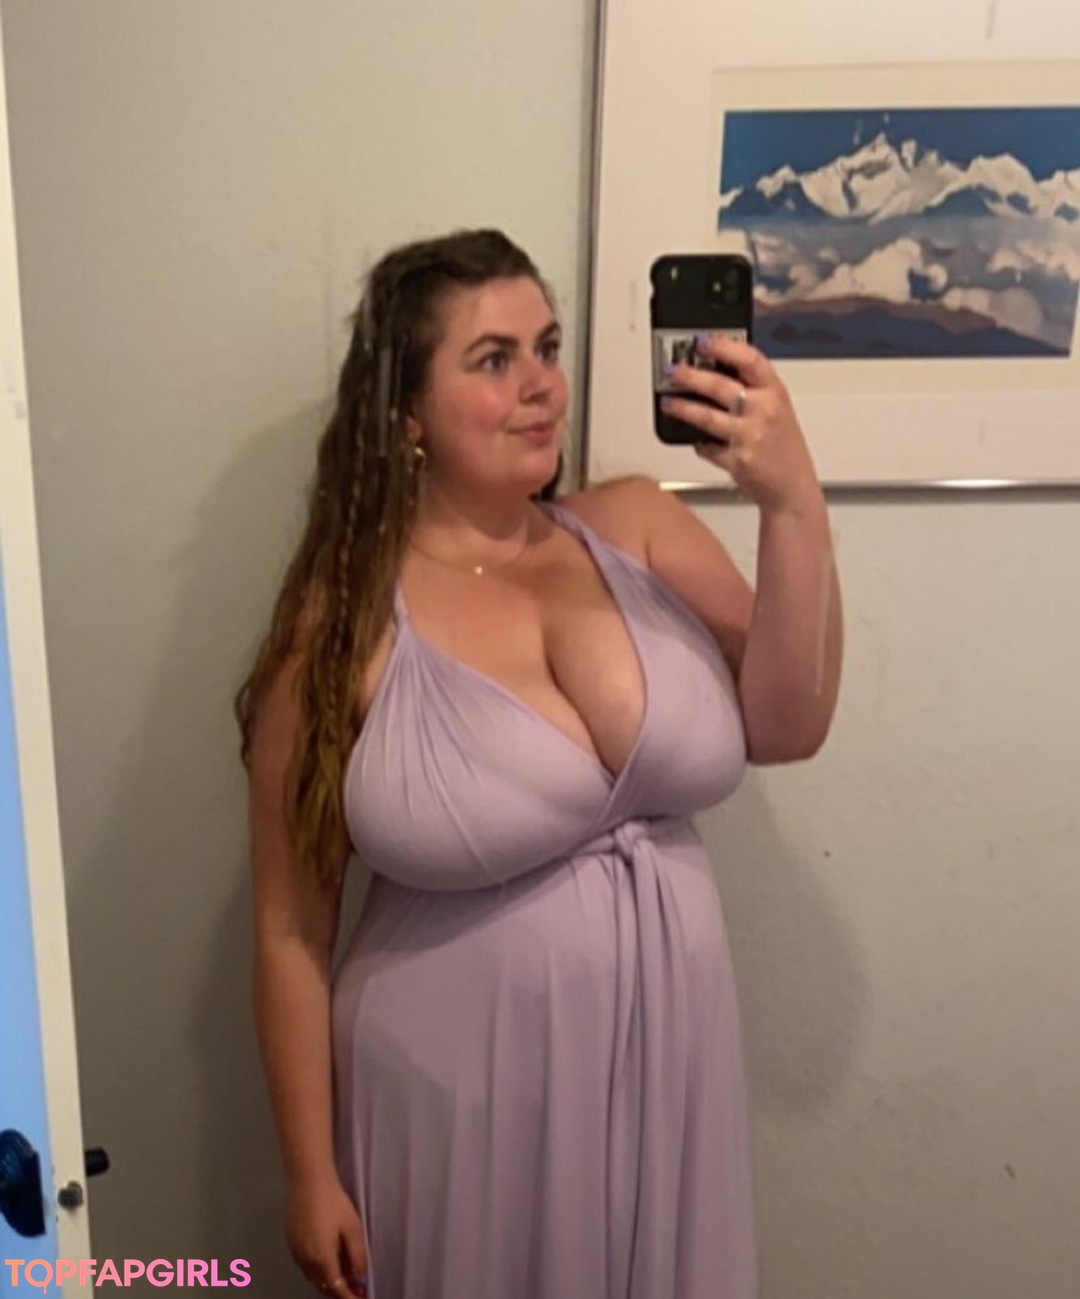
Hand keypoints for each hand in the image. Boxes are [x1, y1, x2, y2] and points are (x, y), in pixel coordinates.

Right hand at [285, 1174, 368, 1296]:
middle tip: (356, 1288)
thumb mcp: (353, 1228)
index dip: (350, 1296)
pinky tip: (328, 1260)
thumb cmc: (333, 1201)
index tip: (361, 1297)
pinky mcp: (290, 1242)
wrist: (307, 1181)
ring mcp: (295, 1252)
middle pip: (323, 1286)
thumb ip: (357, 1256)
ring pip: (313, 1277)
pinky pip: (305, 1265)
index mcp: (322, 1259)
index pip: (337, 1289)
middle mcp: (305, 1261)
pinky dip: (317, 1270)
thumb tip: (360, 1278)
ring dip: (328, 1281)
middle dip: (339, 1291)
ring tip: (345, 1275)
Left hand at [661, 335, 822, 515]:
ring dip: (683, 408)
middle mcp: (763, 411)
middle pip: (719, 386)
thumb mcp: (778, 410)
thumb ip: (753, 391)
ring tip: (668, 402)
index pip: (750, 359)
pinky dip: (699, 443)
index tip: (703, 342)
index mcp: (775, 393)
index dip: (724, 347)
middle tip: (672, 371)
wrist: (793, 488)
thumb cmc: (785, 449)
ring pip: (707, 416)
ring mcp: (749, 436)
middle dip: (690, 376)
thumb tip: (715, 372)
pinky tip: (695, 439)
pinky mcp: (736, 460)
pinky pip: (707, 447)